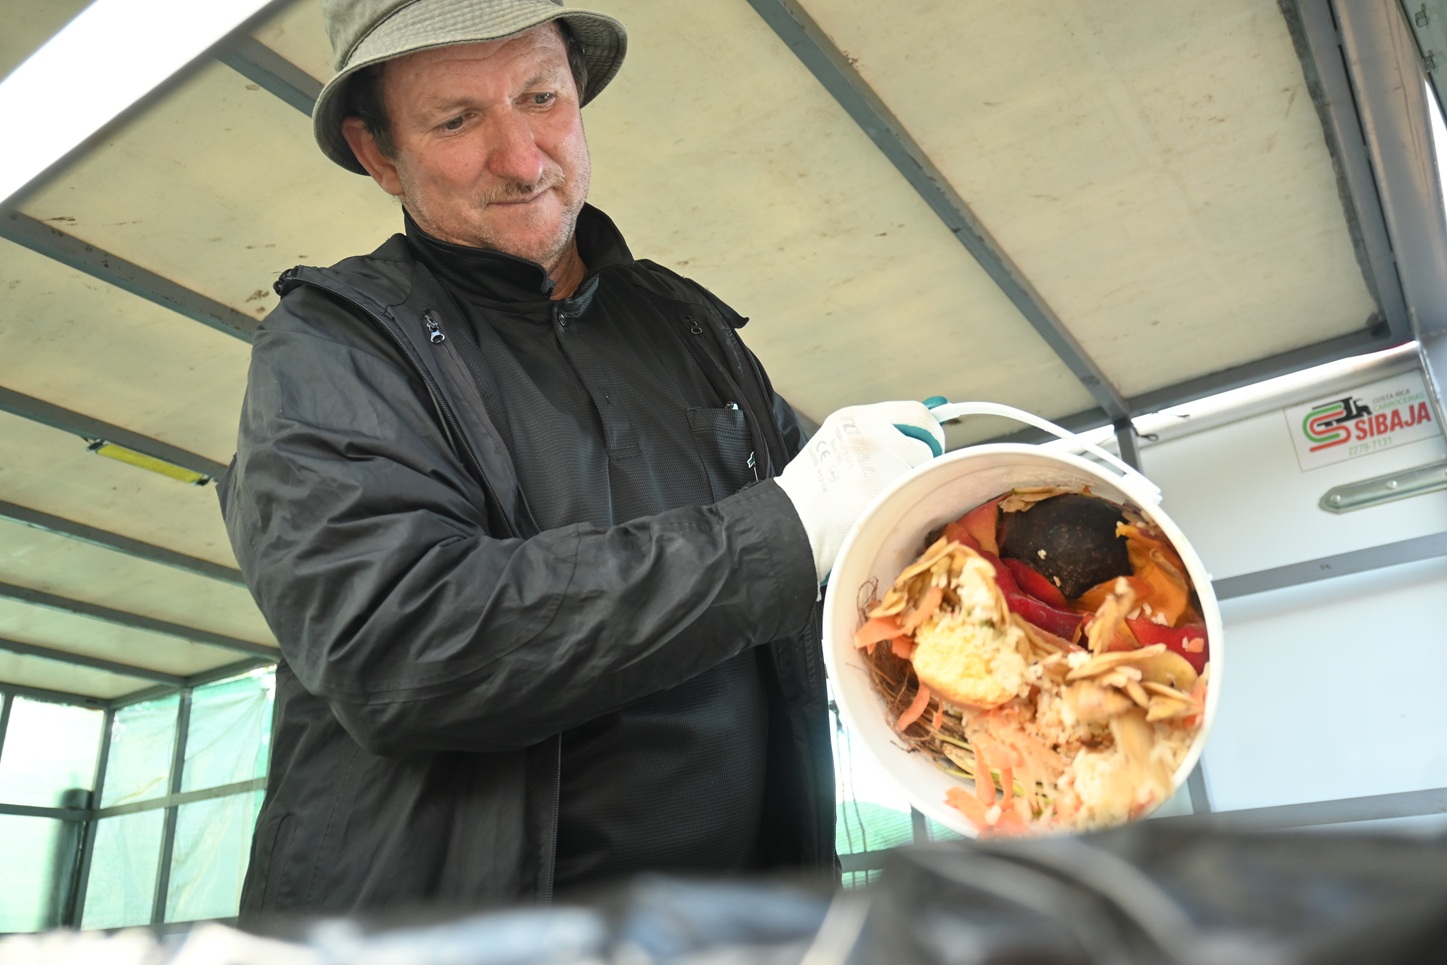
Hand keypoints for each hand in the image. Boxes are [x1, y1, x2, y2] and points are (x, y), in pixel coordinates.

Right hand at [775, 401, 944, 582]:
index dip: (928, 433)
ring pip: (921, 475)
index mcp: (853, 419)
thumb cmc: (807, 495)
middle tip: (903, 483)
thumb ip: (872, 438)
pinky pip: (914, 497)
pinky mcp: (884, 490)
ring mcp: (878, 462)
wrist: (786, 525)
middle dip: (919, 467)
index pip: (916, 414)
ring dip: (910, 490)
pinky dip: (906, 508)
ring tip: (881, 503)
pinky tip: (881, 515)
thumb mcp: (833, 446)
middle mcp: (868, 434)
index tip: (927, 445)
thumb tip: (914, 440)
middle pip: (924, 445)